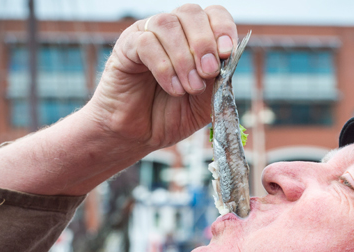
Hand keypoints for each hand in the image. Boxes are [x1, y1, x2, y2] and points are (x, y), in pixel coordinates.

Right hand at [87, 4, 237, 151]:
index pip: (213, 14)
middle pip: (191, 13)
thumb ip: (220, 80)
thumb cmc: (171, 116)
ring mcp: (146, 35)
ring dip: (184, 58)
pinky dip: (164, 67)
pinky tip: (172, 88)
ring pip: (167, 24)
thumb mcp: (206, 102)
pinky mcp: (125, 48)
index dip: (223, 28)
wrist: (139, 136)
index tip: (226, 53)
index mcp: (194, 38)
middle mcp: (171, 30)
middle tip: (208, 73)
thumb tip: (227, 59)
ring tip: (190, 87)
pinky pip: (145, 43)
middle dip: (204, 43)